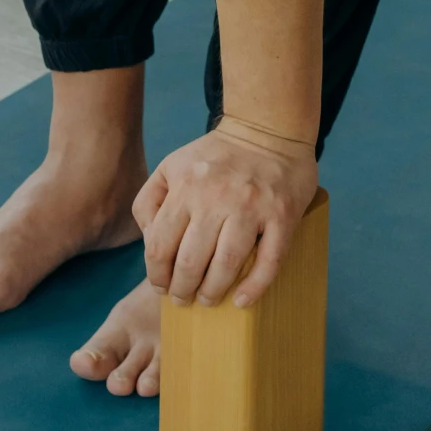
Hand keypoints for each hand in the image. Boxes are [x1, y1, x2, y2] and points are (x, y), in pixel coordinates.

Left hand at [133, 122, 318, 309]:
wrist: (267, 130)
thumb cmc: (215, 156)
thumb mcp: (171, 166)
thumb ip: (150, 200)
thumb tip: (148, 241)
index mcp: (186, 186)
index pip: (160, 244)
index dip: (157, 274)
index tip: (161, 286)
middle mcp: (216, 197)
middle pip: (191, 261)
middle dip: (182, 290)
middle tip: (183, 299)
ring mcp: (251, 207)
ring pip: (226, 265)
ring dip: (212, 292)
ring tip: (207, 300)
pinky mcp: (282, 216)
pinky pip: (268, 261)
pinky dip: (254, 287)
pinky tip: (241, 300)